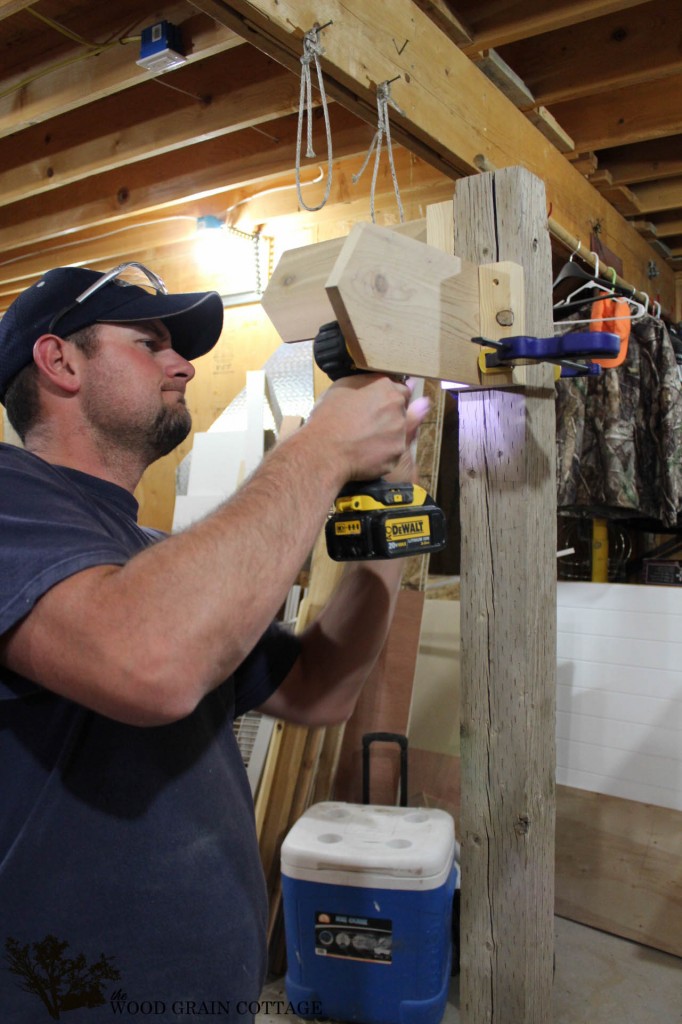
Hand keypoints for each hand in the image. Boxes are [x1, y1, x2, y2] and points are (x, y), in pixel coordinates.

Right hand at [305, 373, 428, 482]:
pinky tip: (367, 452)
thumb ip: (368, 382)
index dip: (390, 398)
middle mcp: (398, 408)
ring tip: (366, 439)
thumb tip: (386, 382)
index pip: (403, 390)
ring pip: (399, 432)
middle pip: (402, 411)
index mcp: (386, 388)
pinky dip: (383, 453)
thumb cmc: (328, 416)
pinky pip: (393, 452)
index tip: (380, 405)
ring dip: (388, 434)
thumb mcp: (342, 387)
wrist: (324, 450)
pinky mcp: (396, 454)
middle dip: (391, 416)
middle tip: (370, 423)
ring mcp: (399, 432)